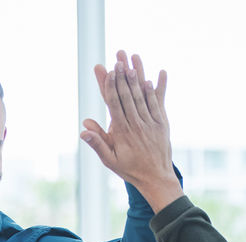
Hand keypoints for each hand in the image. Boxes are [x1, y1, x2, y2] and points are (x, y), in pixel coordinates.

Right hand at [80, 51, 182, 211]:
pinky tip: (154, 76)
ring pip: (143, 95)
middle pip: (128, 95)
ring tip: (134, 60)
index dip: (111, 85)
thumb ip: (98, 144)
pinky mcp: (162, 124)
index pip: (114, 103)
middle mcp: (136, 124)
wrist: (156, 178)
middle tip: (119, 58)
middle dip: (123, 75)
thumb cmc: (130, 169)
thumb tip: (84, 130)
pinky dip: (156, 89)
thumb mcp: (110, 160)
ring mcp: (150, 123)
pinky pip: (158, 103)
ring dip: (138, 76)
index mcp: (122, 132)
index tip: (109, 70)